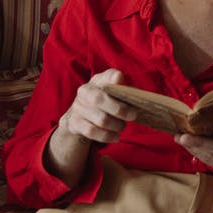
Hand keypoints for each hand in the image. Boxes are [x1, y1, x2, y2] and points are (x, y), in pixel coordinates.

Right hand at [45, 68, 137, 184]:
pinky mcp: (74, 123)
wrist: (79, 117)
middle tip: (133, 116)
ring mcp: (78, 107)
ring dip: (116, 125)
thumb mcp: (113, 94)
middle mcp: (85, 91)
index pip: (106, 75)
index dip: (112, 77)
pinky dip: (107, 136)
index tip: (119, 79)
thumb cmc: (104, 103)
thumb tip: (138, 97)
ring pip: (100, 119)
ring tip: (122, 126)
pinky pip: (92, 131)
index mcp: (98, 81)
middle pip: (100, 99)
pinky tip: (116, 136)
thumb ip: (125, 92)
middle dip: (120, 109)